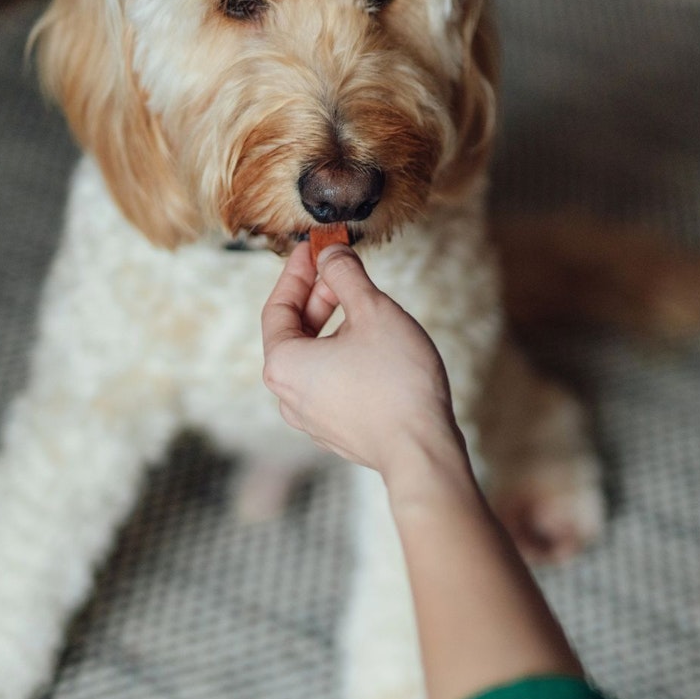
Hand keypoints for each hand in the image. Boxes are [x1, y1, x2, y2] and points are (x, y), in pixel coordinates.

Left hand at [261, 243, 464, 479]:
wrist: (422, 450)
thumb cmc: (397, 381)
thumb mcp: (373, 311)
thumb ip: (345, 275)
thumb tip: (331, 253)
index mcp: (283, 364)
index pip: (277, 305)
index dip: (297, 271)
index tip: (315, 247)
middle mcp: (287, 395)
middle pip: (293, 332)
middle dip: (317, 297)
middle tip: (342, 269)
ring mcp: (309, 418)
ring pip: (312, 359)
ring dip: (331, 326)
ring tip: (362, 305)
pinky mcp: (334, 430)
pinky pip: (329, 382)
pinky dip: (341, 355)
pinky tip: (371, 345)